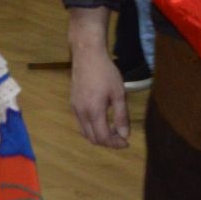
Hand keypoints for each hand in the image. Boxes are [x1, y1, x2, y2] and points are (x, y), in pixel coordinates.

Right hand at [68, 8, 128, 148]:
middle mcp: (81, 113)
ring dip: (99, 136)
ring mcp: (75, 109)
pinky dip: (92, 128)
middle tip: (122, 137)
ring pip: (86, 133)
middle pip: (93, 139)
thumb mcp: (118, 94)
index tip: (127, 143)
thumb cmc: (106, 72)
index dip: (116, 144)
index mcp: (94, 112)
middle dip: (108, 142)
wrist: (87, 55)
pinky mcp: (73, 103)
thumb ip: (121, 116)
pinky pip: (81, 123)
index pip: (103, 138)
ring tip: (113, 130)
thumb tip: (125, 136)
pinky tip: (102, 120)